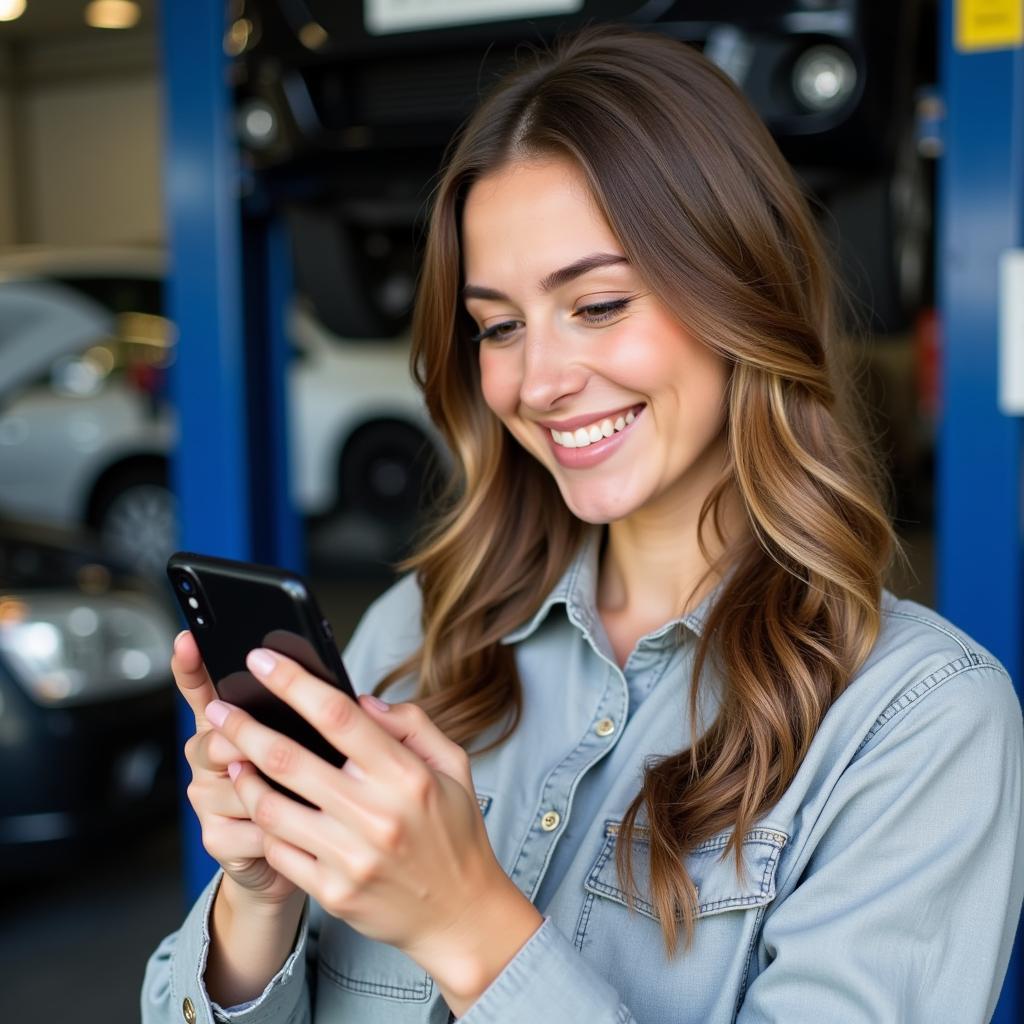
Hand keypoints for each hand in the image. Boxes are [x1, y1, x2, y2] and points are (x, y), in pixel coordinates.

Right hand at [172, 630, 298, 906]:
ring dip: (278, 790)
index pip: (201, 690)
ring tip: (311, 795)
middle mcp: (209, 759)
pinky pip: (250, 824)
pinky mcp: (216, 838)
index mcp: (231, 726)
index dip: (191, 666)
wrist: (303, 855)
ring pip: (236, 783)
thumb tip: (352, 697)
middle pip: (216, 738)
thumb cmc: (313, 789)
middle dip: (248, 741)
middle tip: (275, 746)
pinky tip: (303, 827)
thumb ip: (324, 717)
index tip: (188, 639)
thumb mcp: (318, 745)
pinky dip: (284, 826)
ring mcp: (207, 799)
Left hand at [204, 647, 542, 1011]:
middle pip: (289, 759)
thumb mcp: (454, 767)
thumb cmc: (455, 834)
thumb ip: (413, 726)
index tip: (262, 660)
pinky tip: (257, 806)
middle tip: (217, 708)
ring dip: (242, 777)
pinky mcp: (332, 891)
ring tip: (229, 758)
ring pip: (272, 808)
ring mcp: (350, 856)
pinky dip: (262, 824)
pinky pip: (279, 851)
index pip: (338, 716)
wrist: (460, 916)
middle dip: (242, 727)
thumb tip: (364, 702)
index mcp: (406, 776)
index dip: (293, 683)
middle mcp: (375, 814)